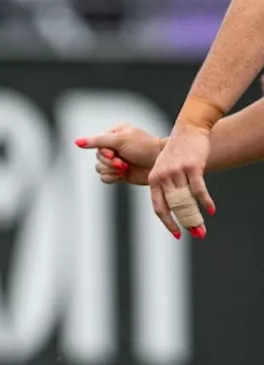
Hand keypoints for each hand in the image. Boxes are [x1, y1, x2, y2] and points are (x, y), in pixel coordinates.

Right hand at [74, 125, 164, 186]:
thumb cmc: (145, 148)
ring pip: (99, 168)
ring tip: (125, 168)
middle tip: (123, 162)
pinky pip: (104, 177)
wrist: (160, 164)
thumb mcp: (120, 140)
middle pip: (97, 157)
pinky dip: (112, 178)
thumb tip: (77, 141)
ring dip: (111, 170)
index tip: (114, 153)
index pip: (96, 144)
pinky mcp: (119, 173)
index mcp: (114, 134)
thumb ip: (97, 141)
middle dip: (109, 162)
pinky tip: (123, 174)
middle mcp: (114, 146)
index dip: (103, 152)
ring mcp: (116, 160)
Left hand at [148, 121, 215, 238]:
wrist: (188, 130)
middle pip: (174, 207)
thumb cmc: (176, 153)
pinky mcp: (192, 167)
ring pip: (187, 200)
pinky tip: (210, 210)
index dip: (168, 222)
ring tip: (203, 227)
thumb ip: (167, 188)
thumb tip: (177, 210)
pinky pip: (198, 189)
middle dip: (186, 223)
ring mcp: (177, 172)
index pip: (159, 207)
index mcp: (154, 180)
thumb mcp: (164, 169)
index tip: (177, 234)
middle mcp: (163, 177)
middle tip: (196, 234)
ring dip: (196, 215)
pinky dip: (205, 201)